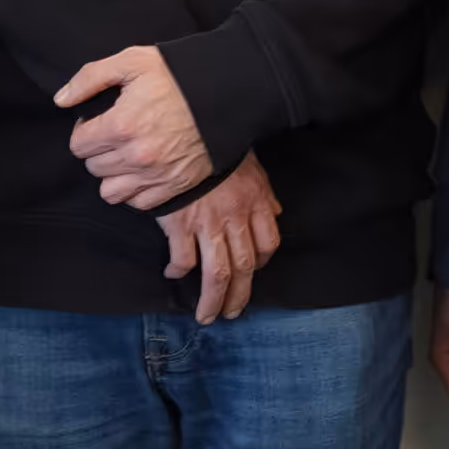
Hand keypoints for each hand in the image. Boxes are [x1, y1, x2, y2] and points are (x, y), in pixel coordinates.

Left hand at [57, 46, 214, 205]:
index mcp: (121, 125)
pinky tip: (142, 171)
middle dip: (98, 151)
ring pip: (111, 192)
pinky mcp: (175, 186)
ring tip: (124, 156)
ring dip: (113, 175)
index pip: (78, 145)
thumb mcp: (131, 61)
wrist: (227, 91)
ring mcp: (156, 175)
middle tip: (114, 135)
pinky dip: (136, 191)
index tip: (98, 122)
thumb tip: (61, 100)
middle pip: (93, 167)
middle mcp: (136, 155)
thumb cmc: (179, 74)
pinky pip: (139, 203)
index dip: (84, 131)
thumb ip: (90, 78)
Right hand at [157, 159, 282, 324]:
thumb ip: (264, 191)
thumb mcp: (252, 165)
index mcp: (256, 203)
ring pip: (217, 273)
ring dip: (213, 299)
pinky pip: (183, 258)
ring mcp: (208, 223)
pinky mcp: (180, 224)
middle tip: (231, 313)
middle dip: (238, 295)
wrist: (186, 132)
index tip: (251, 272)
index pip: (267, 243)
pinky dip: (179, 271)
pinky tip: (173, 275)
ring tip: (207, 315)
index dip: (261, 263)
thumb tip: (275, 209)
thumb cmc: (218, 147)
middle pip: (243, 267)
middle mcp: (235, 218)